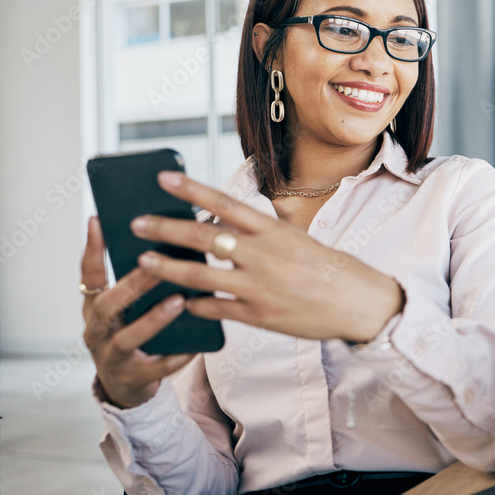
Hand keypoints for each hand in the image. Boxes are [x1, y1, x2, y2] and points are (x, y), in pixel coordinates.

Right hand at [81, 216, 195, 407]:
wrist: (126, 385)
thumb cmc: (132, 332)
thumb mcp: (127, 307)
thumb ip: (140, 282)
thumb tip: (170, 240)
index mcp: (95, 305)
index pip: (89, 274)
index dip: (92, 248)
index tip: (98, 220)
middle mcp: (97, 329)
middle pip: (109, 304)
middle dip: (134, 284)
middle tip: (158, 264)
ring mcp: (111, 355)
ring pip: (128, 337)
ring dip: (154, 318)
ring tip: (179, 300)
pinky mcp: (132, 378)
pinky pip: (156, 368)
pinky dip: (175, 356)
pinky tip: (195, 346)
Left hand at [129, 171, 403, 341]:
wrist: (358, 302)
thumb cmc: (328, 268)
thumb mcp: (296, 240)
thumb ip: (260, 234)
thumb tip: (221, 224)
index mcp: (273, 230)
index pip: (224, 203)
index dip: (191, 190)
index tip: (163, 179)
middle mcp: (263, 255)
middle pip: (204, 237)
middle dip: (165, 229)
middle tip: (136, 223)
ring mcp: (259, 287)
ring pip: (200, 276)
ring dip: (167, 268)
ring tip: (143, 261)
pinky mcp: (259, 315)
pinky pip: (216, 310)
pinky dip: (194, 306)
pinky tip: (178, 304)